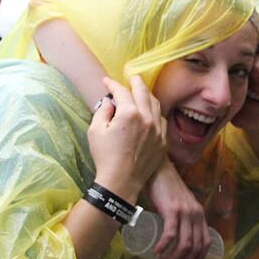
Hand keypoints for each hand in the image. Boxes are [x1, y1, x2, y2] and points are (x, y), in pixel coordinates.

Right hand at [86, 76, 166, 202]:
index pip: (121, 91)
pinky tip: (150, 111)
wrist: (120, 182)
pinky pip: (162, 119)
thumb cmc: (105, 157)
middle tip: (130, 76)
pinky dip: (155, 111)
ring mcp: (157, 129)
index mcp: (129, 113)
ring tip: (141, 90)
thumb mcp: (95, 131)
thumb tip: (109, 101)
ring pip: (155, 104)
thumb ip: (102, 111)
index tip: (106, 81)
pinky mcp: (162, 141)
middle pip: (143, 91)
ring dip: (147, 94)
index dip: (112, 84)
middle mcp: (147, 117)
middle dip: (135, 81)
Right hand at [144, 159, 210, 258]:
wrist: (158, 169)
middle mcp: (196, 214)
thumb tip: (173, 238)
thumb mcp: (179, 205)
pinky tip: (157, 252)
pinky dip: (164, 246)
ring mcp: (185, 212)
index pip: (205, 243)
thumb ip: (181, 217)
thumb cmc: (165, 188)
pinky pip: (171, 234)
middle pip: (195, 248)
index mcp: (199, 215)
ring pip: (184, 244)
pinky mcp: (172, 210)